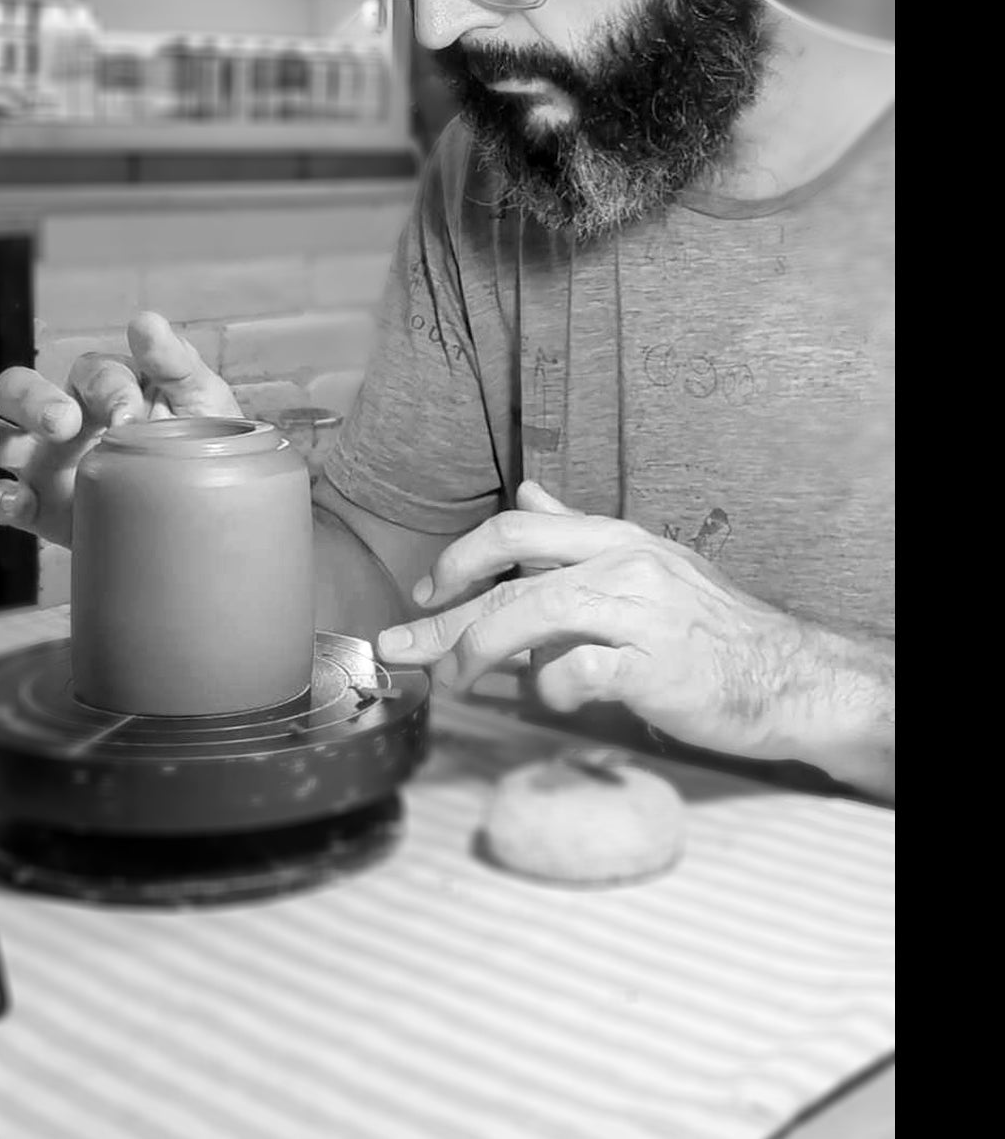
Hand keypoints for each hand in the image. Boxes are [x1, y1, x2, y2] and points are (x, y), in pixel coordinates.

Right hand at [0, 312, 241, 548]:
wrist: (207, 515)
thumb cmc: (203, 446)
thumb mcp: (201, 401)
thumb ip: (174, 361)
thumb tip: (145, 320)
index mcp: (102, 388)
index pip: (87, 372)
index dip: (105, 389)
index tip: (129, 420)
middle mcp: (64, 419)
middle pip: (18, 390)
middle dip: (30, 400)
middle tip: (62, 423)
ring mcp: (46, 463)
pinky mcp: (42, 509)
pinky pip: (4, 500)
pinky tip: (14, 501)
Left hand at [376, 479, 825, 767]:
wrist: (788, 676)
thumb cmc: (708, 628)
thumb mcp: (646, 563)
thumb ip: (579, 535)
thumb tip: (530, 493)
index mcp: (615, 537)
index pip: (516, 528)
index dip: (459, 560)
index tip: (425, 594)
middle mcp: (623, 564)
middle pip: (509, 571)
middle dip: (445, 614)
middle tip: (404, 647)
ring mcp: (639, 614)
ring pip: (530, 616)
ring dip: (478, 653)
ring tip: (456, 683)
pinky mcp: (653, 668)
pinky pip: (575, 673)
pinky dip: (549, 689)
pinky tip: (552, 698)